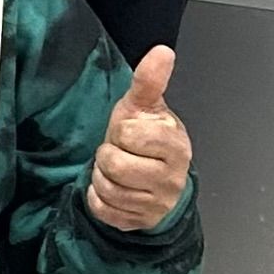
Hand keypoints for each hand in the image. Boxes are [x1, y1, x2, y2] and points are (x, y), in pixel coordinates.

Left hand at [86, 45, 192, 232]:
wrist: (157, 176)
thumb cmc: (146, 137)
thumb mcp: (144, 107)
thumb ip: (150, 81)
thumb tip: (162, 52)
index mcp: (175, 146)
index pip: (129, 135)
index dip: (121, 131)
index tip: (130, 133)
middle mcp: (171, 178)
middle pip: (114, 164)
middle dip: (108, 154)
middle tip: (121, 152)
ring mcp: (157, 203)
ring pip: (107, 188)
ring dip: (102, 176)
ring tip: (118, 168)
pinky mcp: (139, 221)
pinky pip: (103, 209)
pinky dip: (98, 198)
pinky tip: (113, 188)